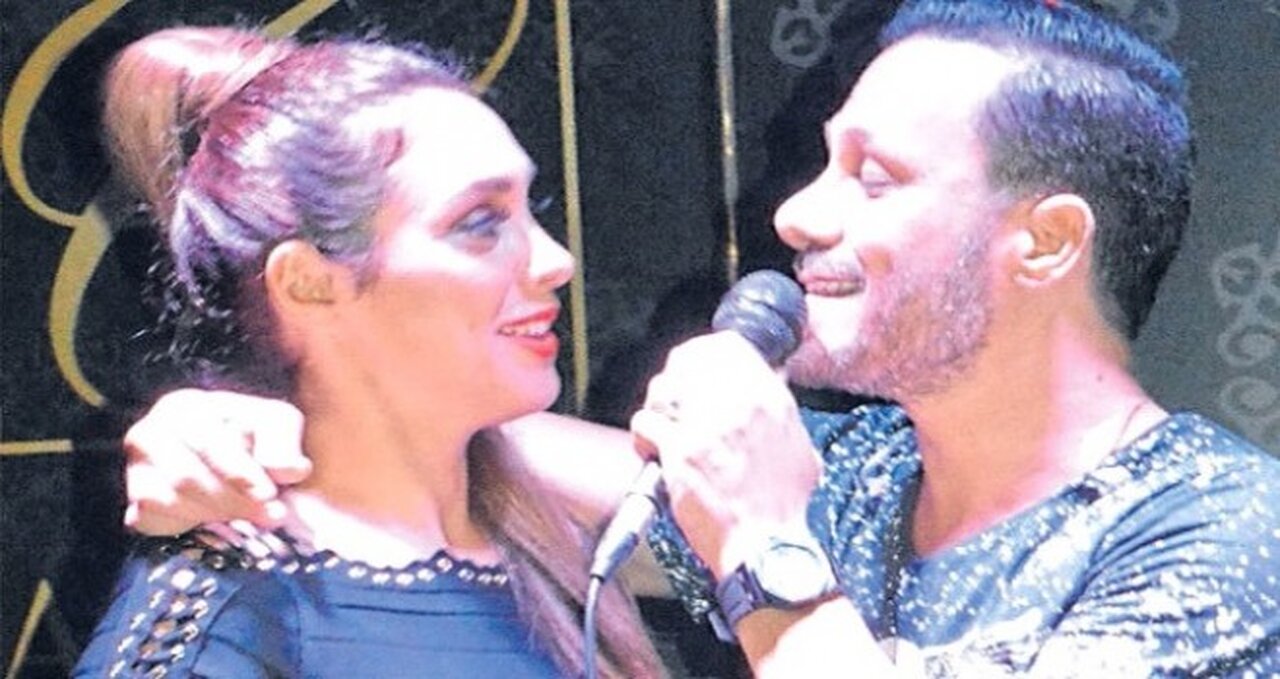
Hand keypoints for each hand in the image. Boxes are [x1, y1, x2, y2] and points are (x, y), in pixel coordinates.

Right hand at [123, 388, 311, 534]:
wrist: (230, 458)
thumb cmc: (252, 435)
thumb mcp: (276, 425)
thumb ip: (283, 443)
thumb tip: (290, 469)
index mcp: (184, 407)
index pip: (209, 444)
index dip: (240, 472)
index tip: (268, 495)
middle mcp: (149, 435)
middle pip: (187, 477)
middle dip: (234, 500)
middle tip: (272, 515)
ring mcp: (137, 471)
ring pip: (170, 502)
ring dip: (217, 514)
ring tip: (250, 515)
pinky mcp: (135, 504)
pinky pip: (154, 522)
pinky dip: (188, 525)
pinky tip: (215, 521)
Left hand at [630, 332, 819, 578]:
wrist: (769, 546)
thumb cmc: (783, 506)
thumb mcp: (798, 446)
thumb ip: (778, 411)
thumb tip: (769, 384)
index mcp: (770, 399)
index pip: (727, 345)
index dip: (701, 352)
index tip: (692, 367)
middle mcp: (740, 404)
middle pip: (687, 359)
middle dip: (673, 377)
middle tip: (670, 401)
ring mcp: (708, 426)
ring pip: (663, 387)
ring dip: (657, 406)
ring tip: (662, 429)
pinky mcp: (681, 452)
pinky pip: (646, 422)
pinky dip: (643, 437)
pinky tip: (653, 452)